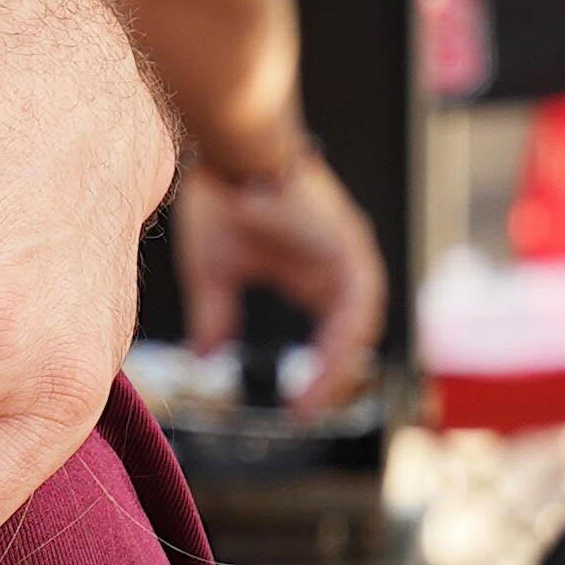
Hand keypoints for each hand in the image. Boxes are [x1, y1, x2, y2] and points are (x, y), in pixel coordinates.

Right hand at [176, 139, 384, 417]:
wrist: (229, 151)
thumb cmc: (220, 197)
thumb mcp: (213, 273)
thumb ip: (215, 318)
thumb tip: (205, 362)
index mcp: (310, 270)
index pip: (328, 332)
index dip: (316, 371)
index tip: (293, 406)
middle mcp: (336, 265)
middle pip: (349, 336)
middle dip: (330, 379)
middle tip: (304, 413)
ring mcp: (348, 254)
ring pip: (358, 326)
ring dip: (338, 366)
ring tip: (311, 400)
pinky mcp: (350, 248)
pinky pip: (359, 306)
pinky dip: (344, 340)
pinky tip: (324, 366)